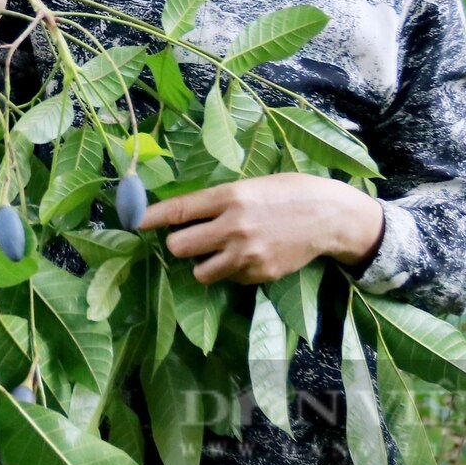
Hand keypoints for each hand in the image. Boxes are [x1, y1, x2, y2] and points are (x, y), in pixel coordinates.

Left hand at [138, 173, 384, 285]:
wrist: (330, 216)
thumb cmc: (287, 193)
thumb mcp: (250, 186)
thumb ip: (218, 201)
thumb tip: (181, 216)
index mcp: (231, 197)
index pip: (179, 210)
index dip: (152, 218)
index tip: (136, 222)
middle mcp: (235, 227)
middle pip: (179, 247)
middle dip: (177, 245)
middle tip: (187, 240)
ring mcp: (247, 254)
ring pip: (200, 272)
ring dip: (203, 263)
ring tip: (220, 251)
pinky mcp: (260, 274)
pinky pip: (229, 279)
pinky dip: (231, 271)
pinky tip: (249, 256)